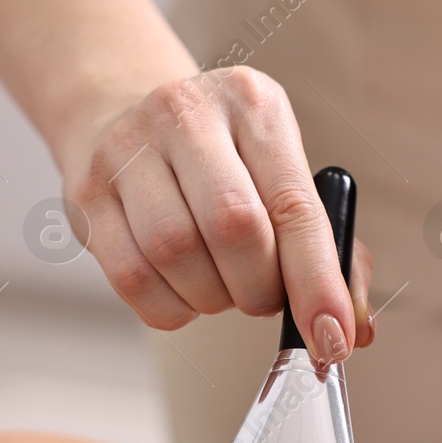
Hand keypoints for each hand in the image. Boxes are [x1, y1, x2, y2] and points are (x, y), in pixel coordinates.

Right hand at [62, 66, 373, 363]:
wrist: (119, 110)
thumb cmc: (219, 157)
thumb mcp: (279, 174)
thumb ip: (326, 249)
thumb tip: (354, 329)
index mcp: (253, 105)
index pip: (294, 204)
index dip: (317, 282)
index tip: (333, 337)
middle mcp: (186, 114)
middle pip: (233, 228)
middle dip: (260, 288)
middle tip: (264, 296)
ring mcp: (127, 150)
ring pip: (177, 255)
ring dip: (213, 298)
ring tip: (221, 285)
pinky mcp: (87, 194)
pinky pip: (132, 280)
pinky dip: (171, 308)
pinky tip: (183, 289)